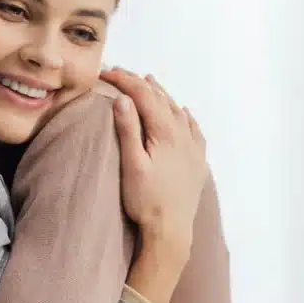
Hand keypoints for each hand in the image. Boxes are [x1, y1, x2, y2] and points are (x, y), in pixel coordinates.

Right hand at [103, 68, 207, 253]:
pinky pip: (194, 129)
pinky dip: (184, 115)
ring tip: (148, 82)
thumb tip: (122, 99)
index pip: (144, 96)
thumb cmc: (146, 200)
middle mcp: (183, 134)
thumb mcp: (132, 165)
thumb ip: (128, 130)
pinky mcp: (198, 160)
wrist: (172, 230)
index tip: (106, 72)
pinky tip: (183, 112)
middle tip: (120, 74)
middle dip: (140, 84)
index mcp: (165, 132)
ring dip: (161, 95)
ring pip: (178, 110)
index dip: (125, 81)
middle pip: (161, 99)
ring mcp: (193, 147)